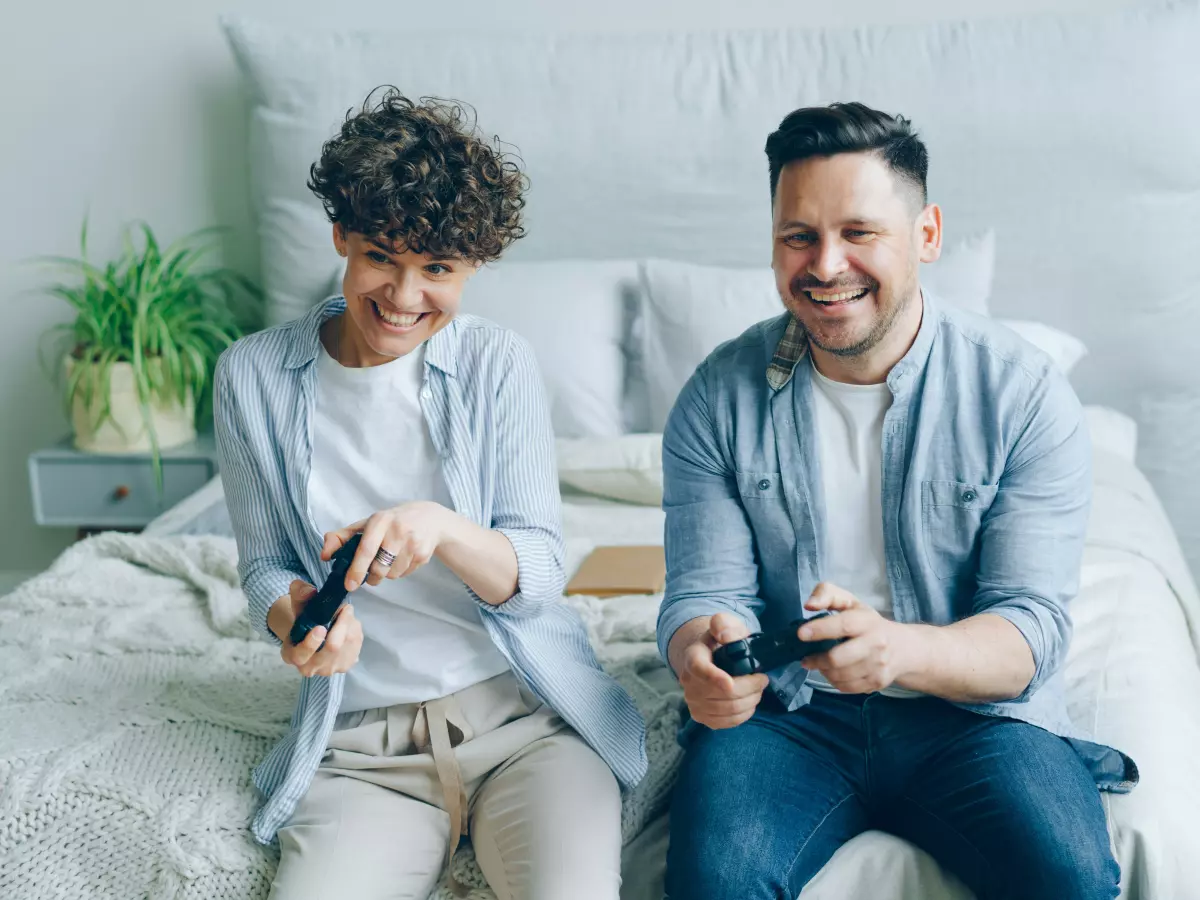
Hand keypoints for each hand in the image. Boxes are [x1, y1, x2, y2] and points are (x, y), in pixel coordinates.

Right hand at [268, 579, 362, 676]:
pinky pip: (357, 646)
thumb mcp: (299, 605)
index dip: (311, 643)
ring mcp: (329, 669)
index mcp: (291, 655)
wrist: (317, 633)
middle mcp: (309, 668)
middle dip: (342, 625)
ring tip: (347, 614)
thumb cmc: (305, 619)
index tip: (320, 628)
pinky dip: (357, 631)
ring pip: (348, 645)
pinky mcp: (346, 666)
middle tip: (345, 608)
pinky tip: (351, 625)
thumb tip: (307, 590)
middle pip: (332, 649)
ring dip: (351, 625)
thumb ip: (300, 595)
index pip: (300, 655)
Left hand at [322, 501, 451, 589]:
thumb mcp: (368, 524)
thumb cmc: (392, 522)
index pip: (366, 549)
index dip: (356, 569)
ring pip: (392, 574)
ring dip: (387, 574)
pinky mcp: (423, 554)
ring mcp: (413, 543)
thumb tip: (324, 555)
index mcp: (380, 520)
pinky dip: (400, 571)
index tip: (349, 585)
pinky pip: (404, 574)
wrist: (430, 519)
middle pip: (379, 568)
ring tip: (390, 560)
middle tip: (371, 574)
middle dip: (372, 577)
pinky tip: (403, 558)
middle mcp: (398, 530)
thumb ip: (342, 537)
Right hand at [675, 613, 769, 729]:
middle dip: (750, 688)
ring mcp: (693, 702)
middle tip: (762, 679)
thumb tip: (725, 637)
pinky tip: (749, 702)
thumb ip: (725, 624)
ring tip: (757, 689)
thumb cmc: (720, 642)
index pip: (699, 670)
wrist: (707, 658)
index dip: (714, 678)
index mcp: (693, 657)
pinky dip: (744, 713)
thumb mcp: (725, 626)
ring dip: (750, 701)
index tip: (730, 683)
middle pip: (723, 694)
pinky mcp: (701, 717)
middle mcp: (688, 682)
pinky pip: (727, 722)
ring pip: (728, 710)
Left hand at [799, 582, 920, 693]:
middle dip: (817, 659)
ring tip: (820, 664)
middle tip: (806, 658)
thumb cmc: (868, 622)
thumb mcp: (850, 602)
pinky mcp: (877, 683)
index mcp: (868, 621)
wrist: (902, 648)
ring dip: (823, 671)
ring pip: (840, 675)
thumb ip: (827, 594)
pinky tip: (833, 672)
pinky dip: (834, 681)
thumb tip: (809, 605)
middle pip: (838, 658)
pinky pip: (846, 687)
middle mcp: (876, 644)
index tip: (801, 634)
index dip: (820, 629)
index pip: (843, 625)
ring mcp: (878, 666)